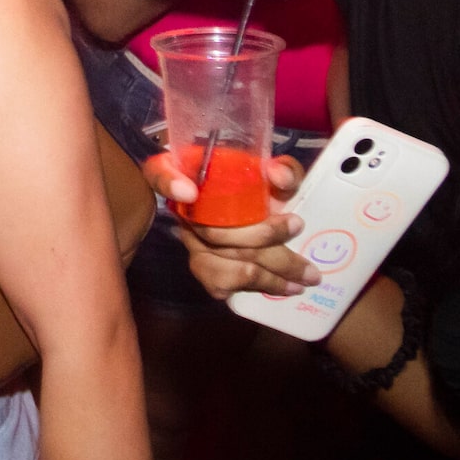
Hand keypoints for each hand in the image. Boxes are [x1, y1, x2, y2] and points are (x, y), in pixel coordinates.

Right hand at [141, 150, 312, 297]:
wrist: (264, 219)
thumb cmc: (264, 190)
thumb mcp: (274, 176)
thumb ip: (282, 171)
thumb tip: (278, 177)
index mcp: (190, 180)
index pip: (158, 174)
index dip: (167, 183)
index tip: (188, 190)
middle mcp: (183, 214)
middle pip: (211, 230)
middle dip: (260, 233)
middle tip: (299, 227)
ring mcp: (191, 245)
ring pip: (217, 264)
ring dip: (263, 273)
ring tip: (301, 278)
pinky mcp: (204, 271)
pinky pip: (220, 285)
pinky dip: (252, 287)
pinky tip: (281, 288)